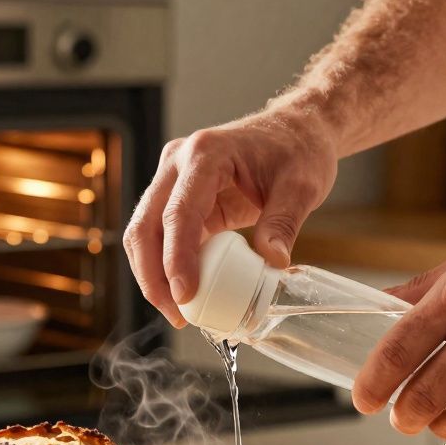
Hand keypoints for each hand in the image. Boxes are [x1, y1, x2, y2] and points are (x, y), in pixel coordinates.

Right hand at [123, 108, 338, 325]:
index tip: (184, 294)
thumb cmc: (298, 150)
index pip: (178, 211)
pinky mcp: (179, 199)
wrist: (294, 131)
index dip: (176, 257)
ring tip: (179, 312)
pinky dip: (168, 267)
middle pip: (145, 225)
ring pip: (144, 233)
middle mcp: (178, 164)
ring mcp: (173, 180)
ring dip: (153, 275)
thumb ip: (284, 223)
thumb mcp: (301, 186)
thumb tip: (272, 264)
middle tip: (176, 313)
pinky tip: (185, 293)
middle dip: (153, 275)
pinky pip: (162, 237)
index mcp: (205, 154)